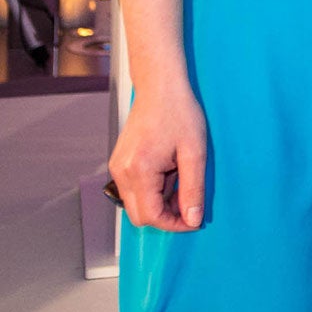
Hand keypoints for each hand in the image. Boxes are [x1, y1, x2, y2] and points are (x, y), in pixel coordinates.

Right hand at [110, 83, 207, 231]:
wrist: (160, 87)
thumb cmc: (179, 113)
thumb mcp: (195, 152)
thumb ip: (193, 189)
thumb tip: (193, 219)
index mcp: (138, 170)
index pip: (150, 216)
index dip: (174, 224)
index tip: (194, 220)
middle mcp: (121, 172)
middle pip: (138, 215)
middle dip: (165, 215)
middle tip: (189, 201)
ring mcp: (117, 167)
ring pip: (135, 203)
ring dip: (158, 201)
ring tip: (180, 178)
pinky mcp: (118, 162)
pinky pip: (132, 188)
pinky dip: (151, 190)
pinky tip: (169, 172)